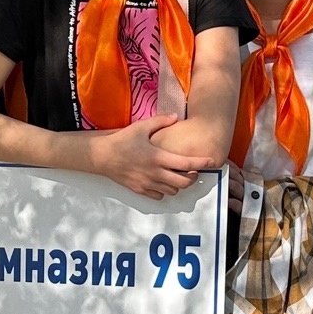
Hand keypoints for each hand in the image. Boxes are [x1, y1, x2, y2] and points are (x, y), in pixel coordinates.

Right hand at [88, 114, 202, 199]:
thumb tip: (175, 117)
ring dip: (179, 185)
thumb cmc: (122, 141)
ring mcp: (147, 184)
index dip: (201, 163)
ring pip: (173, 191)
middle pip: (183, 183)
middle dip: (192, 178)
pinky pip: (159, 196)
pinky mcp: (140, 190)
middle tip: (192, 170)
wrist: (102, 157)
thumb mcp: (141, 127)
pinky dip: (165, 191)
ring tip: (177, 175)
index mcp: (158, 157)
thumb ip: (160, 121)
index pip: (186, 164)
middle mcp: (155, 173)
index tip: (211, 161)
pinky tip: (162, 181)